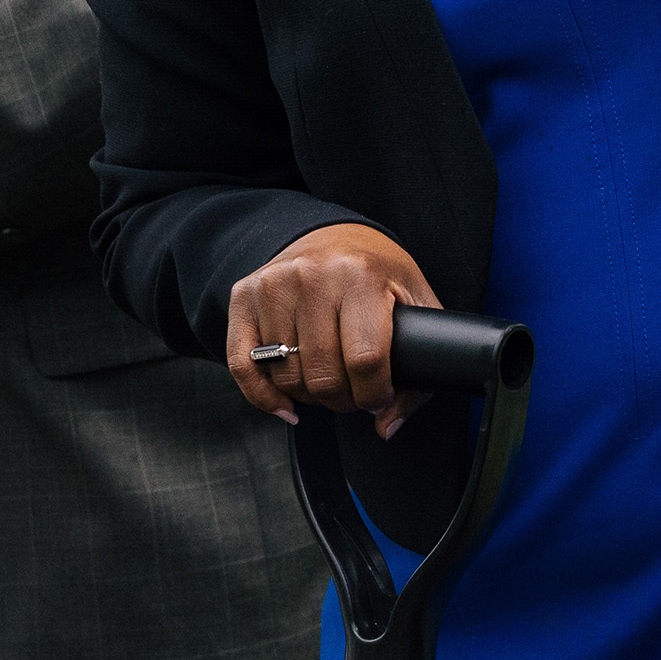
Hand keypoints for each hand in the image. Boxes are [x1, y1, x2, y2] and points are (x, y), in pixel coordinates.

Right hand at [225, 224, 439, 436]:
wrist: (333, 233)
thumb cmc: (378, 273)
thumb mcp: (415, 304)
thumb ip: (417, 367)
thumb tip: (387, 426)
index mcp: (360, 275)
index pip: (365, 359)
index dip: (375, 393)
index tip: (379, 396)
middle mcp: (312, 276)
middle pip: (323, 375)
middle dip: (344, 400)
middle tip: (354, 393)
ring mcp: (273, 285)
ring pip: (286, 376)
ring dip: (309, 396)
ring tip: (328, 383)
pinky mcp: (244, 297)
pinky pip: (243, 365)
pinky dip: (263, 396)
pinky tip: (286, 405)